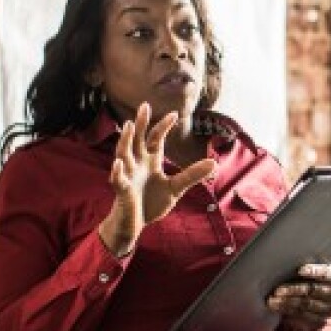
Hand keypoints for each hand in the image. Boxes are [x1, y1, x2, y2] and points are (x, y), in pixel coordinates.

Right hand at [98, 102, 216, 256]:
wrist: (135, 224)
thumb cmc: (152, 202)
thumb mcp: (176, 188)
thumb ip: (192, 175)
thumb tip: (213, 163)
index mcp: (150, 160)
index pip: (155, 139)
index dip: (163, 126)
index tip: (174, 114)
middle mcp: (137, 163)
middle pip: (137, 139)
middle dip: (140, 124)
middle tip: (145, 106)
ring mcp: (127, 175)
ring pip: (123, 154)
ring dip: (125, 140)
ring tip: (128, 126)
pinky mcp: (122, 190)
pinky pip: (118, 179)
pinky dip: (117, 172)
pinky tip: (118, 163)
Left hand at [267, 264, 330, 330]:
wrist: (314, 302)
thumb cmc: (308, 281)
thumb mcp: (310, 272)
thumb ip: (305, 267)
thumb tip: (288, 261)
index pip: (326, 273)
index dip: (314, 271)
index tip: (299, 270)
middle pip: (313, 290)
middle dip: (293, 289)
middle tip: (277, 290)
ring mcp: (330, 310)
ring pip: (306, 304)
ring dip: (287, 302)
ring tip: (272, 300)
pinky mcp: (321, 321)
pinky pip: (303, 316)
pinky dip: (288, 311)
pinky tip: (277, 308)